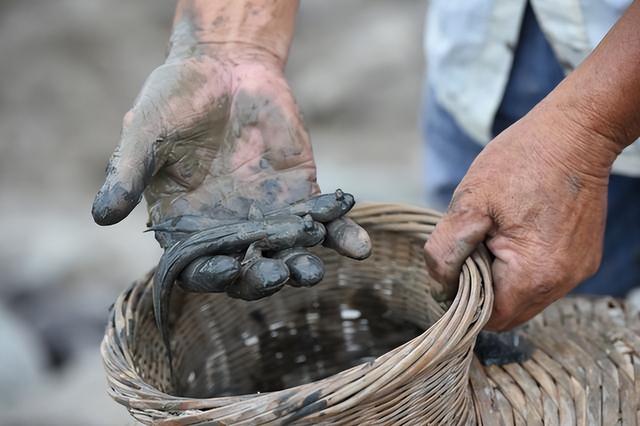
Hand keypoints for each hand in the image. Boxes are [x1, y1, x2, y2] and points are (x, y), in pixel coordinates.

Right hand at [92, 46, 370, 297]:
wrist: (224, 67)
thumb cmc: (176, 98)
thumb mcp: (146, 132)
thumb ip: (127, 173)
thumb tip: (100, 216)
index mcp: (187, 228)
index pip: (199, 266)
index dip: (213, 273)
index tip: (230, 269)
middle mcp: (228, 231)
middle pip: (248, 268)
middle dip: (263, 275)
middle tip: (278, 273)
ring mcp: (268, 216)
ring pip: (288, 252)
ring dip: (304, 265)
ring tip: (315, 270)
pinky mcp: (302, 196)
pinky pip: (324, 222)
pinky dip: (342, 234)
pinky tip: (359, 246)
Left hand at [423, 103, 620, 329]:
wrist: (575, 132)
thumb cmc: (520, 161)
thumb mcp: (468, 202)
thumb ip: (445, 252)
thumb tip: (440, 288)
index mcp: (534, 273)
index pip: (489, 317)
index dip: (463, 302)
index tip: (450, 273)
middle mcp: (562, 282)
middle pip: (509, 313)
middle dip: (481, 292)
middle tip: (469, 250)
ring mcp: (577, 272)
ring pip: (525, 299)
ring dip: (500, 280)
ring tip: (492, 238)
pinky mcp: (582, 259)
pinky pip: (543, 281)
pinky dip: (520, 269)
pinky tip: (513, 235)